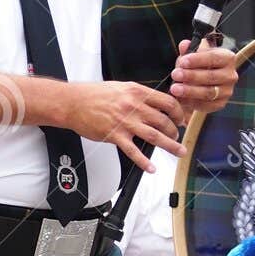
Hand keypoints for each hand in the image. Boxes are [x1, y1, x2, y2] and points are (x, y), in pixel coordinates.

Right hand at [65, 82, 184, 168]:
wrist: (73, 103)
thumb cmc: (94, 95)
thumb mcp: (122, 87)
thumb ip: (140, 95)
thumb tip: (156, 103)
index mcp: (138, 93)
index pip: (168, 102)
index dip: (179, 113)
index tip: (181, 119)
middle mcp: (134, 107)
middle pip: (164, 121)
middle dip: (175, 131)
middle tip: (177, 137)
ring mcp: (125, 122)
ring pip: (154, 136)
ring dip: (169, 145)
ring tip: (178, 151)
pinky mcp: (114, 135)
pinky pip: (133, 151)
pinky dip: (144, 161)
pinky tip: (151, 167)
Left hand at [170, 38, 237, 113]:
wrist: (203, 81)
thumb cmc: (198, 64)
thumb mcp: (193, 54)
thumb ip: (188, 49)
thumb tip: (184, 44)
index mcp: (227, 58)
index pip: (213, 58)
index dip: (197, 60)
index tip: (182, 61)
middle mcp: (231, 75)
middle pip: (211, 76)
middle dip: (191, 76)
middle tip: (175, 75)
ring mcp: (227, 91)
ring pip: (208, 92)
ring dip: (190, 91)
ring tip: (174, 88)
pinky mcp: (221, 103)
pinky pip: (206, 105)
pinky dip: (192, 102)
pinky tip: (180, 98)